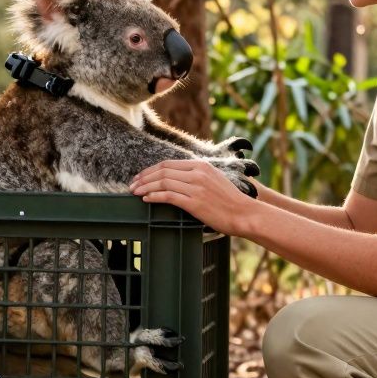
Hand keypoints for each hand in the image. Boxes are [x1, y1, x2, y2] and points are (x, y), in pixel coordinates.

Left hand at [130, 160, 257, 235]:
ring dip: (145, 187)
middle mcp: (197, 173)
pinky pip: (169, 196)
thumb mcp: (214, 179)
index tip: (140, 176)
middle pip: (163, 171)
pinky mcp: (195, 202)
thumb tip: (177, 178)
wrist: (244, 214)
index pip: (168, 164)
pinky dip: (154, 196)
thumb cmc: (230, 200)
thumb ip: (197, 175)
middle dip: (144, 178)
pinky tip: (147, 199)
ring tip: (135, 192)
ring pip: (163, 182)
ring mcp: (196, 187)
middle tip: (132, 185)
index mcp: (201, 166)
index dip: (151, 170)